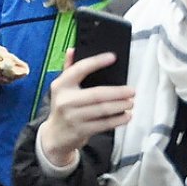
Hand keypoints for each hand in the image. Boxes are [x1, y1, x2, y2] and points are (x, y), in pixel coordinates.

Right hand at [37, 49, 133, 168]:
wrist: (55, 135)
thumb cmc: (62, 107)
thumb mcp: (61, 87)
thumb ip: (68, 68)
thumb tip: (73, 50)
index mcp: (61, 85)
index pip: (80, 69)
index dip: (96, 62)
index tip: (112, 57)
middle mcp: (65, 100)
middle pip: (97, 94)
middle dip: (118, 92)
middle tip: (131, 91)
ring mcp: (73, 116)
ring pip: (103, 110)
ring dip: (120, 106)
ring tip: (131, 102)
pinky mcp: (81, 130)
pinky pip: (104, 124)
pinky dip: (118, 120)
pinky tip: (126, 116)